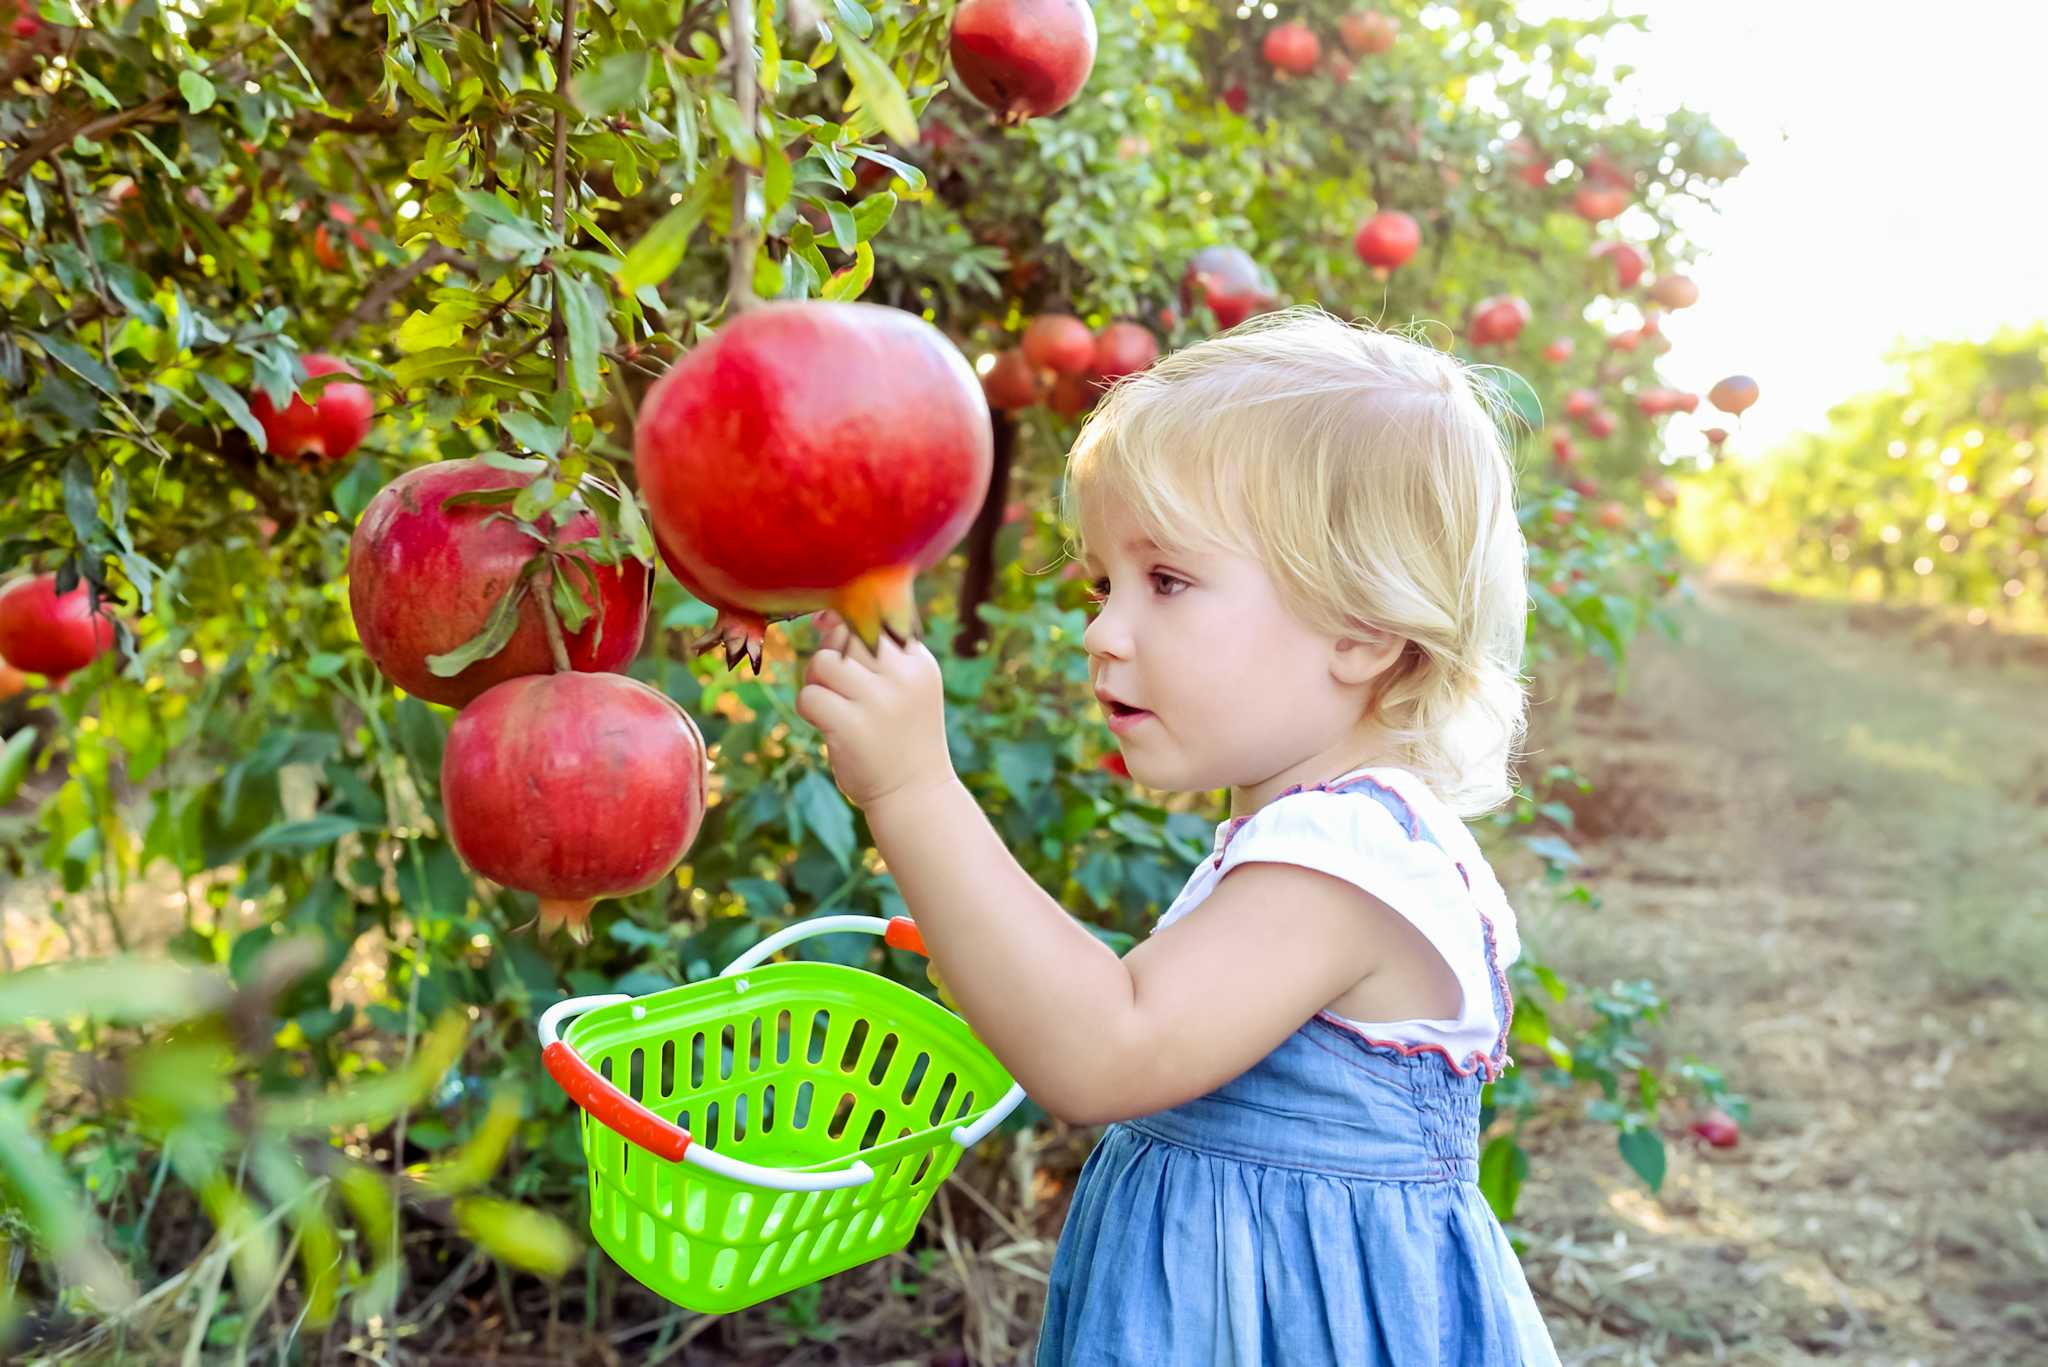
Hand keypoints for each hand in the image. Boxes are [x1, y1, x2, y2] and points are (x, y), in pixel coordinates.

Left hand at [795, 610, 955, 810]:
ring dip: (815, 681)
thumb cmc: (903, 735)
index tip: (837, 642)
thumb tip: (825, 617)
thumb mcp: (906, 687)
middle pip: (845, 634)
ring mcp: (878, 702)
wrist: (916, 795)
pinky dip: (808, 709)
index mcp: (919, 662)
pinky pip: (808, 696)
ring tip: (830, 703)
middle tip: (836, 684)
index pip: (875, 618)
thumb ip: (875, 652)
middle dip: (829, 652)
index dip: (846, 624)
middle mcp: (903, 676)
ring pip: (822, 662)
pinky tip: (826, 725)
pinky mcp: (851, 727)